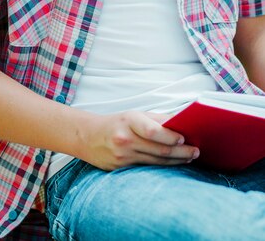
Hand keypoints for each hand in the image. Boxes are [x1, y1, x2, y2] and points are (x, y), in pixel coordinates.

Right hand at [77, 110, 198, 170]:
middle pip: (160, 149)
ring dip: (177, 161)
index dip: (170, 137)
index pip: (153, 131)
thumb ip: (157, 119)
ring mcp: (123, 156)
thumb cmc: (116, 123)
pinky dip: (164, 167)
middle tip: (196, 151)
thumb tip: (182, 123)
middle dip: (182, 152)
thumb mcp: (134, 115)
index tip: (185, 139)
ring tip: (189, 157)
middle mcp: (125, 139)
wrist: (88, 136)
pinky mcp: (122, 169)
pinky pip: (148, 169)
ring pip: (157, 162)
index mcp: (128, 121)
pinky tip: (173, 164)